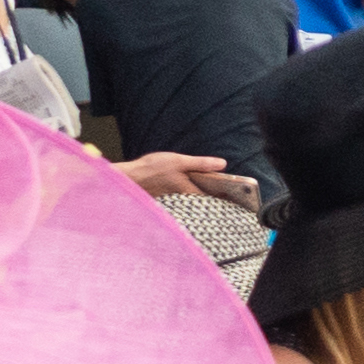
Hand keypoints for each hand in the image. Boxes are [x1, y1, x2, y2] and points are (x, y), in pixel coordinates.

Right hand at [120, 155, 253, 211]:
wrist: (126, 178)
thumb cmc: (151, 168)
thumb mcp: (179, 161)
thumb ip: (201, 164)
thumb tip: (222, 165)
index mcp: (187, 190)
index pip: (211, 197)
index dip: (224, 197)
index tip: (238, 199)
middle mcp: (182, 199)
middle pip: (202, 201)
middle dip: (216, 199)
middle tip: (232, 198)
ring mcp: (173, 201)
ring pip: (192, 201)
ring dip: (203, 198)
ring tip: (217, 195)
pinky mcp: (165, 200)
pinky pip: (182, 201)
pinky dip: (189, 197)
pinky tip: (191, 191)